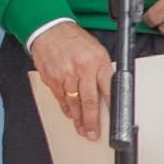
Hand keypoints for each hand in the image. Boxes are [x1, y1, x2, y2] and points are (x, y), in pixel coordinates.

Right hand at [31, 22, 114, 139]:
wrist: (50, 29)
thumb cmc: (75, 40)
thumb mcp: (97, 51)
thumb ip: (102, 72)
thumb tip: (109, 93)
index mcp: (97, 62)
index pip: (107, 89)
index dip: (110, 108)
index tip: (113, 121)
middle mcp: (81, 69)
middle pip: (89, 102)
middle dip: (91, 121)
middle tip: (93, 133)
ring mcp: (65, 75)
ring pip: (73, 103)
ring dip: (78, 119)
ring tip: (82, 129)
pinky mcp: (52, 79)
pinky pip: (60, 99)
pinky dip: (66, 108)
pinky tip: (70, 115)